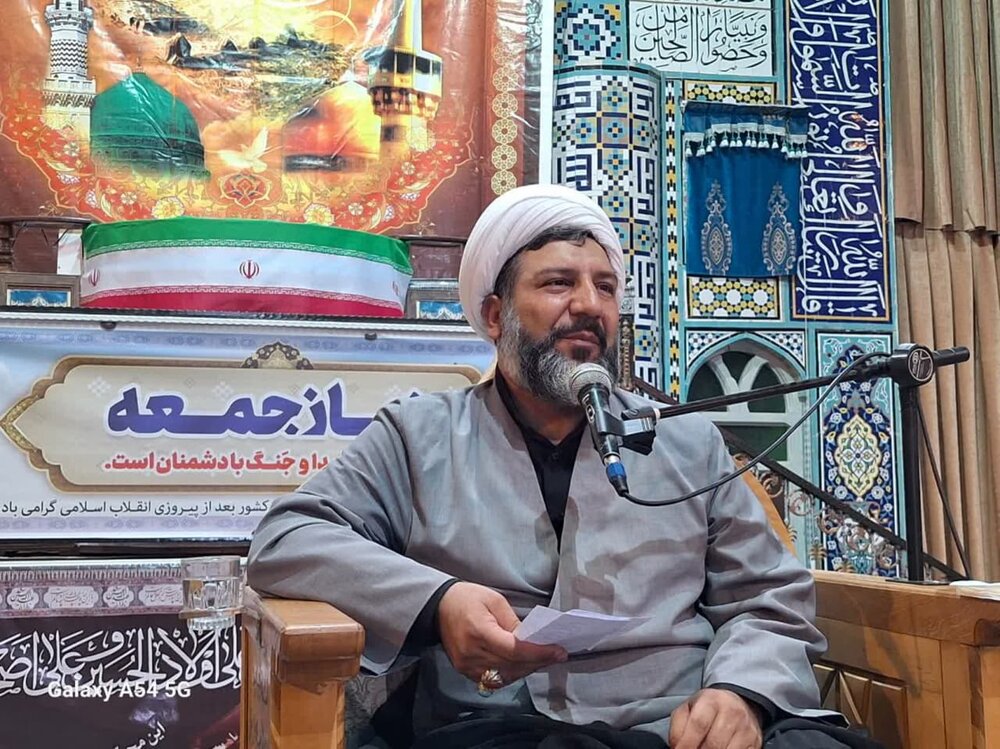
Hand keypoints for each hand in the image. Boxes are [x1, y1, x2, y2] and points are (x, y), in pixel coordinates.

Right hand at [437, 582, 566, 686]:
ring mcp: (467, 666)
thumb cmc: (467, 598)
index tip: (559, 651)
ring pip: (505, 676)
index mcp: (479, 631)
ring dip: (526, 669)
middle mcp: (472, 653)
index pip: (515, 650)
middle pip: (512, 666)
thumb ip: (513, 622)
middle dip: (538, 661)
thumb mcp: (494, 600)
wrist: (438, 606)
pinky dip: (511, 674)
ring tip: (543, 659)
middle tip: (556, 655)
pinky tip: (523, 664)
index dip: (539, 653)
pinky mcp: (465, 671)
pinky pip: (494, 680)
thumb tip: (530, 640)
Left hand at [669, 688, 763, 748]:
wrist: (739, 703)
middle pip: (713, 744)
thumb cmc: (708, 708)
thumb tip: (676, 747)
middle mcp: (732, 713)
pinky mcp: (755, 743)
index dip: (687, 743)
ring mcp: (746, 729)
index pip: (698, 724)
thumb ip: (678, 727)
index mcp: (712, 701)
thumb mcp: (688, 709)